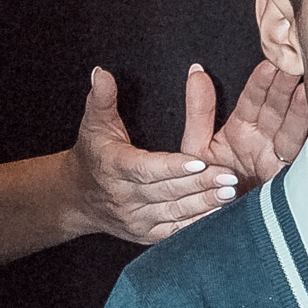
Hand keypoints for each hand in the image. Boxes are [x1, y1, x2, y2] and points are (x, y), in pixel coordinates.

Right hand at [67, 67, 237, 246]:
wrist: (76, 199)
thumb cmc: (92, 155)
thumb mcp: (94, 125)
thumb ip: (102, 99)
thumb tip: (102, 73)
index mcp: (114, 168)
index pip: (146, 169)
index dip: (173, 167)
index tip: (199, 161)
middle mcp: (125, 198)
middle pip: (167, 191)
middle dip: (200, 184)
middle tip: (230, 176)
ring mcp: (137, 220)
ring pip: (175, 212)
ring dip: (204, 204)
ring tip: (231, 193)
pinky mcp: (147, 235)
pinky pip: (176, 231)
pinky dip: (199, 224)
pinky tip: (220, 215)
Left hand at [185, 59, 307, 185]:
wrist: (214, 227)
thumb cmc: (204, 187)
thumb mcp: (196, 147)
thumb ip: (198, 111)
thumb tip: (196, 70)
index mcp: (242, 130)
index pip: (253, 99)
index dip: (261, 82)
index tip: (269, 62)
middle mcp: (263, 141)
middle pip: (276, 108)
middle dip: (284, 86)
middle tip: (292, 61)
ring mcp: (277, 158)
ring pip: (290, 128)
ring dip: (297, 107)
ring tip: (304, 85)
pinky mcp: (286, 178)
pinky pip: (297, 155)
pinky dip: (304, 137)